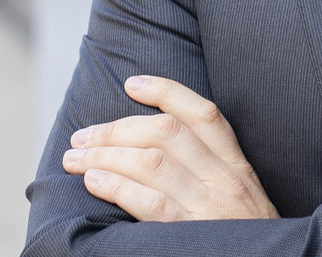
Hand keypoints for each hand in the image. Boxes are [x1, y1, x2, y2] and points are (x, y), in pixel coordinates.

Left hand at [61, 75, 279, 221]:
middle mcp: (224, 178)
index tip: (131, 85)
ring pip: (151, 162)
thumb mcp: (242, 197)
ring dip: (105, 155)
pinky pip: (149, 202)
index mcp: (237, 165)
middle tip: (83, 136)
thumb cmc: (246, 237)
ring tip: (75, 158)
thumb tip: (160, 149)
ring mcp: (208, 206)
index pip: (203, 113)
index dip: (166, 92)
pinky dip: (116, 186)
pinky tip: (94, 181)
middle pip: (167, 133)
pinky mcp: (190, 233)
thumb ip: (211, 172)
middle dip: (117, 128)